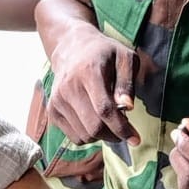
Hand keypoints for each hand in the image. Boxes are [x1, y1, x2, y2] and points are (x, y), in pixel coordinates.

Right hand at [46, 21, 142, 146]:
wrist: (72, 49)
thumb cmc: (103, 54)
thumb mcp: (125, 58)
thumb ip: (128, 82)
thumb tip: (127, 107)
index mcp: (89, 72)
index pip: (104, 110)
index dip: (121, 128)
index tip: (135, 139)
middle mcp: (69, 88)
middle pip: (94, 127)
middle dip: (114, 135)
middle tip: (125, 130)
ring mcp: (57, 100)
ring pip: (85, 135)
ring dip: (102, 136)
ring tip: (109, 121)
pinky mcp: (52, 111)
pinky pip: (75, 137)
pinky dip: (89, 136)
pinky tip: (94, 120)